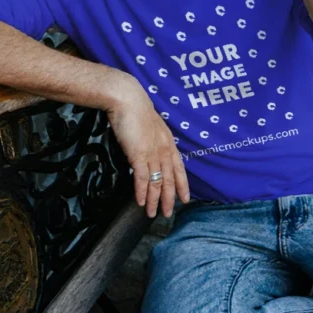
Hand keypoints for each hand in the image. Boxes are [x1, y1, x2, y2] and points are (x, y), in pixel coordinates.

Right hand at [106, 83, 189, 217]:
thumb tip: (148, 149)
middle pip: (170, 179)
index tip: (185, 198)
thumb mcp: (150, 125)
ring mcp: (152, 153)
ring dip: (154, 200)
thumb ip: (152, 139)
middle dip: (169, 198)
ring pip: (156, 182)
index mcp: (168, 142)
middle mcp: (163, 150)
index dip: (183, 185)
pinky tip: (139, 201)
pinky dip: (141, 192)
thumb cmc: (135, 109)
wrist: (127, 99)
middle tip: (168, 213)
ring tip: (151, 213)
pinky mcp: (138, 154)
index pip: (179, 168)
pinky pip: (141, 178)